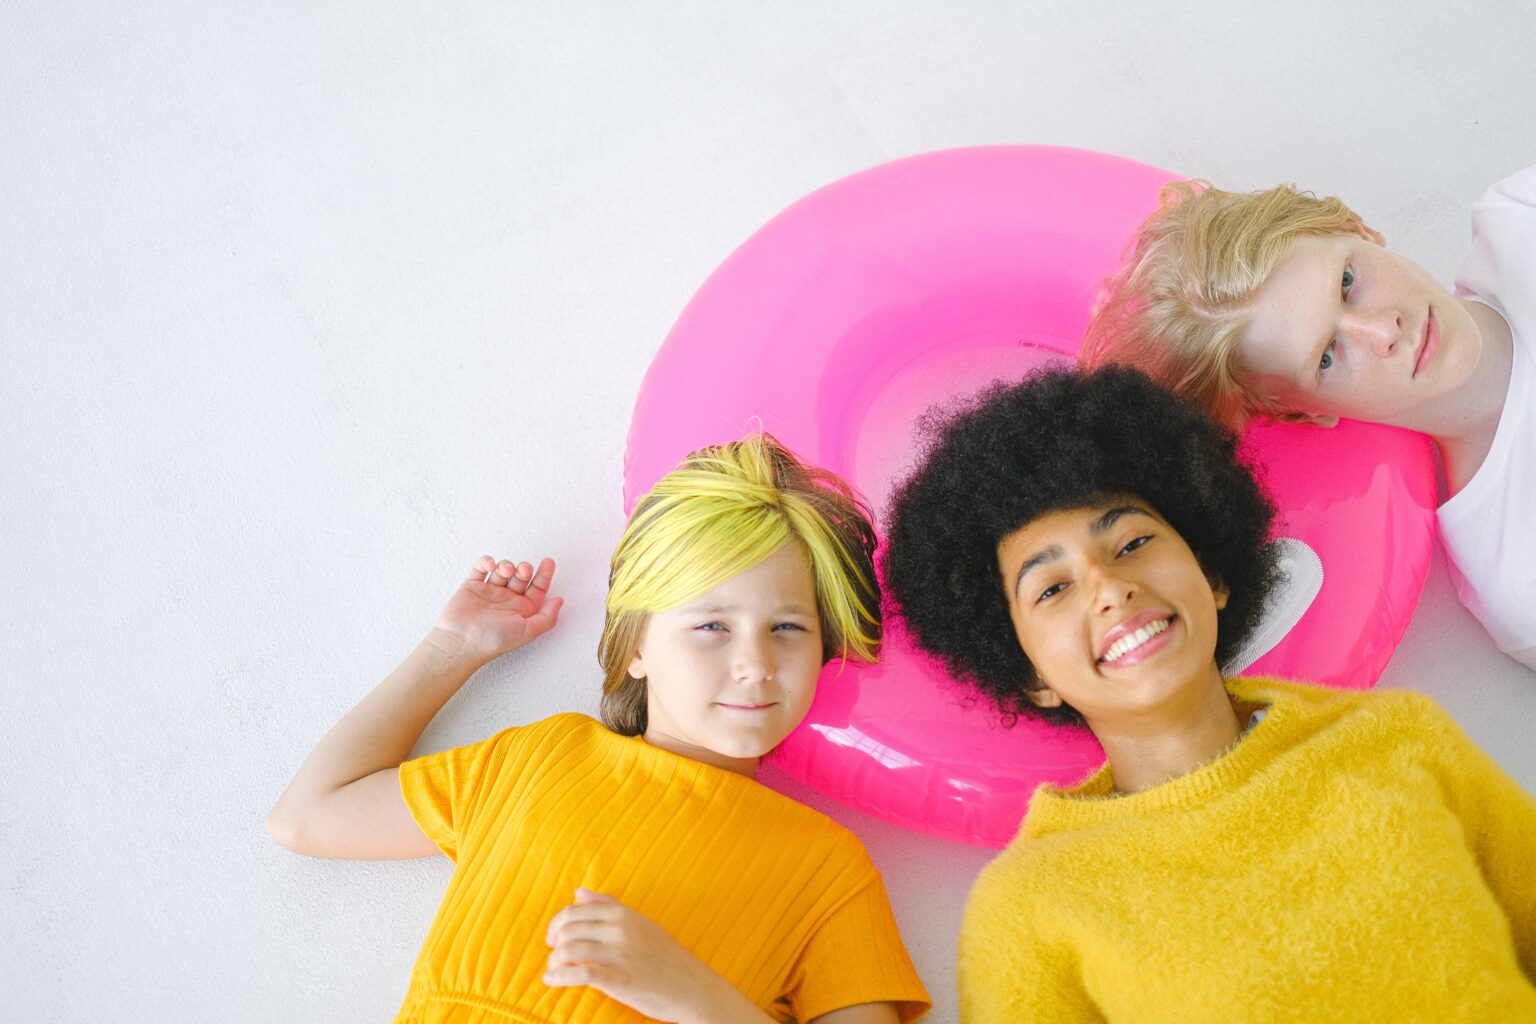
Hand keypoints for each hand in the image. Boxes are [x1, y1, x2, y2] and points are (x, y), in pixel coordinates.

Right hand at [430, 556, 562, 663]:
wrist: (462, 642)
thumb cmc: (494, 640)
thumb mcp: (528, 631)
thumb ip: (548, 617)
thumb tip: (560, 600)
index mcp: (522, 610)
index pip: (537, 588)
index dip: (545, 574)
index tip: (549, 562)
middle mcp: (507, 600)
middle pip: (521, 576)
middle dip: (525, 569)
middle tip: (523, 570)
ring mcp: (489, 591)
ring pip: (503, 569)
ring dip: (507, 565)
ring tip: (505, 570)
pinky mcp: (472, 586)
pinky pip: (480, 568)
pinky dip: (486, 562)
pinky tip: (490, 565)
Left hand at [544, 889, 765, 1023]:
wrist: (692, 986)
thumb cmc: (665, 956)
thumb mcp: (639, 923)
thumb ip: (608, 906)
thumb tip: (580, 891)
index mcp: (624, 914)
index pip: (575, 910)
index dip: (556, 923)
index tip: (553, 937)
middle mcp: (620, 930)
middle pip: (569, 929)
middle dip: (553, 943)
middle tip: (553, 955)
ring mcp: (620, 954)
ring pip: (570, 950)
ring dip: (554, 962)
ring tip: (553, 971)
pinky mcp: (620, 980)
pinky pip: (580, 974)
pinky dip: (560, 977)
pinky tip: (551, 981)